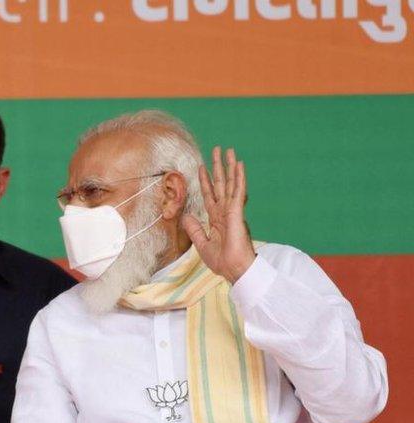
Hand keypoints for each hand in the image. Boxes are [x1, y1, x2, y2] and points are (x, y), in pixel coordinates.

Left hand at [181, 146, 256, 283]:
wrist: (234, 270)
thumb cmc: (222, 261)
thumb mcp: (202, 244)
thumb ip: (194, 229)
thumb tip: (186, 215)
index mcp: (217, 219)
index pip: (210, 195)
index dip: (206, 180)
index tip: (201, 167)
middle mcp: (225, 212)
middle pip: (221, 184)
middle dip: (218, 167)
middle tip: (217, 150)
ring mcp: (232, 211)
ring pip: (231, 183)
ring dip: (230, 166)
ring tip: (229, 150)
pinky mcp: (237, 213)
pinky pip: (238, 192)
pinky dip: (239, 178)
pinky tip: (239, 165)